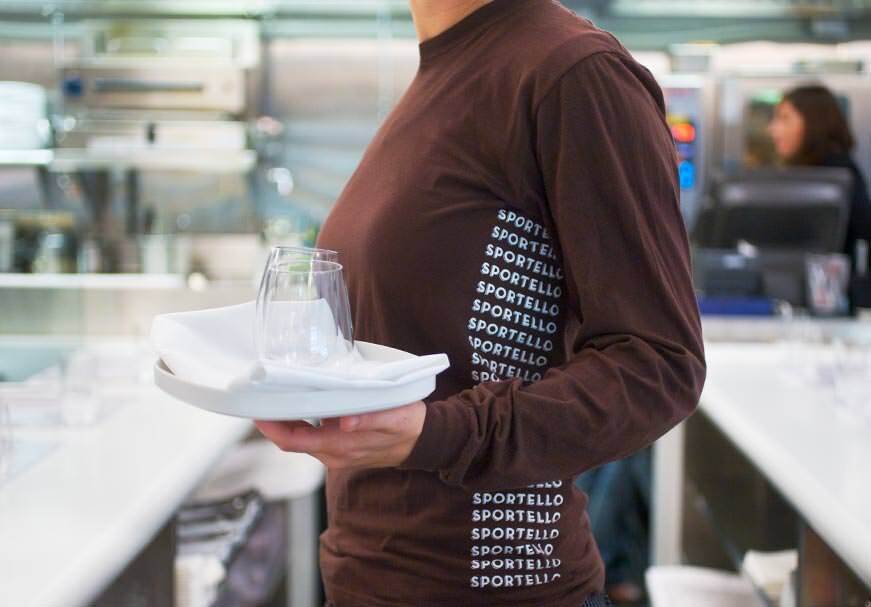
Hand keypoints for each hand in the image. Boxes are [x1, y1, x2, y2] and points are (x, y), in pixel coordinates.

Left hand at [255, 400, 425, 469]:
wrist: (422, 442)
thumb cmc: (409, 426)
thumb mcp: (396, 418)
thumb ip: (371, 419)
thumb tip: (345, 421)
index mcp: (342, 447)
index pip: (295, 440)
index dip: (272, 428)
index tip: (258, 410)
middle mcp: (333, 455)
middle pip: (291, 440)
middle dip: (273, 421)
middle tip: (260, 395)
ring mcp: (334, 454)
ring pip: (300, 439)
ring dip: (285, 421)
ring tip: (276, 395)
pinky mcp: (338, 449)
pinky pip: (311, 438)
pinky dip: (300, 422)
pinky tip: (300, 403)